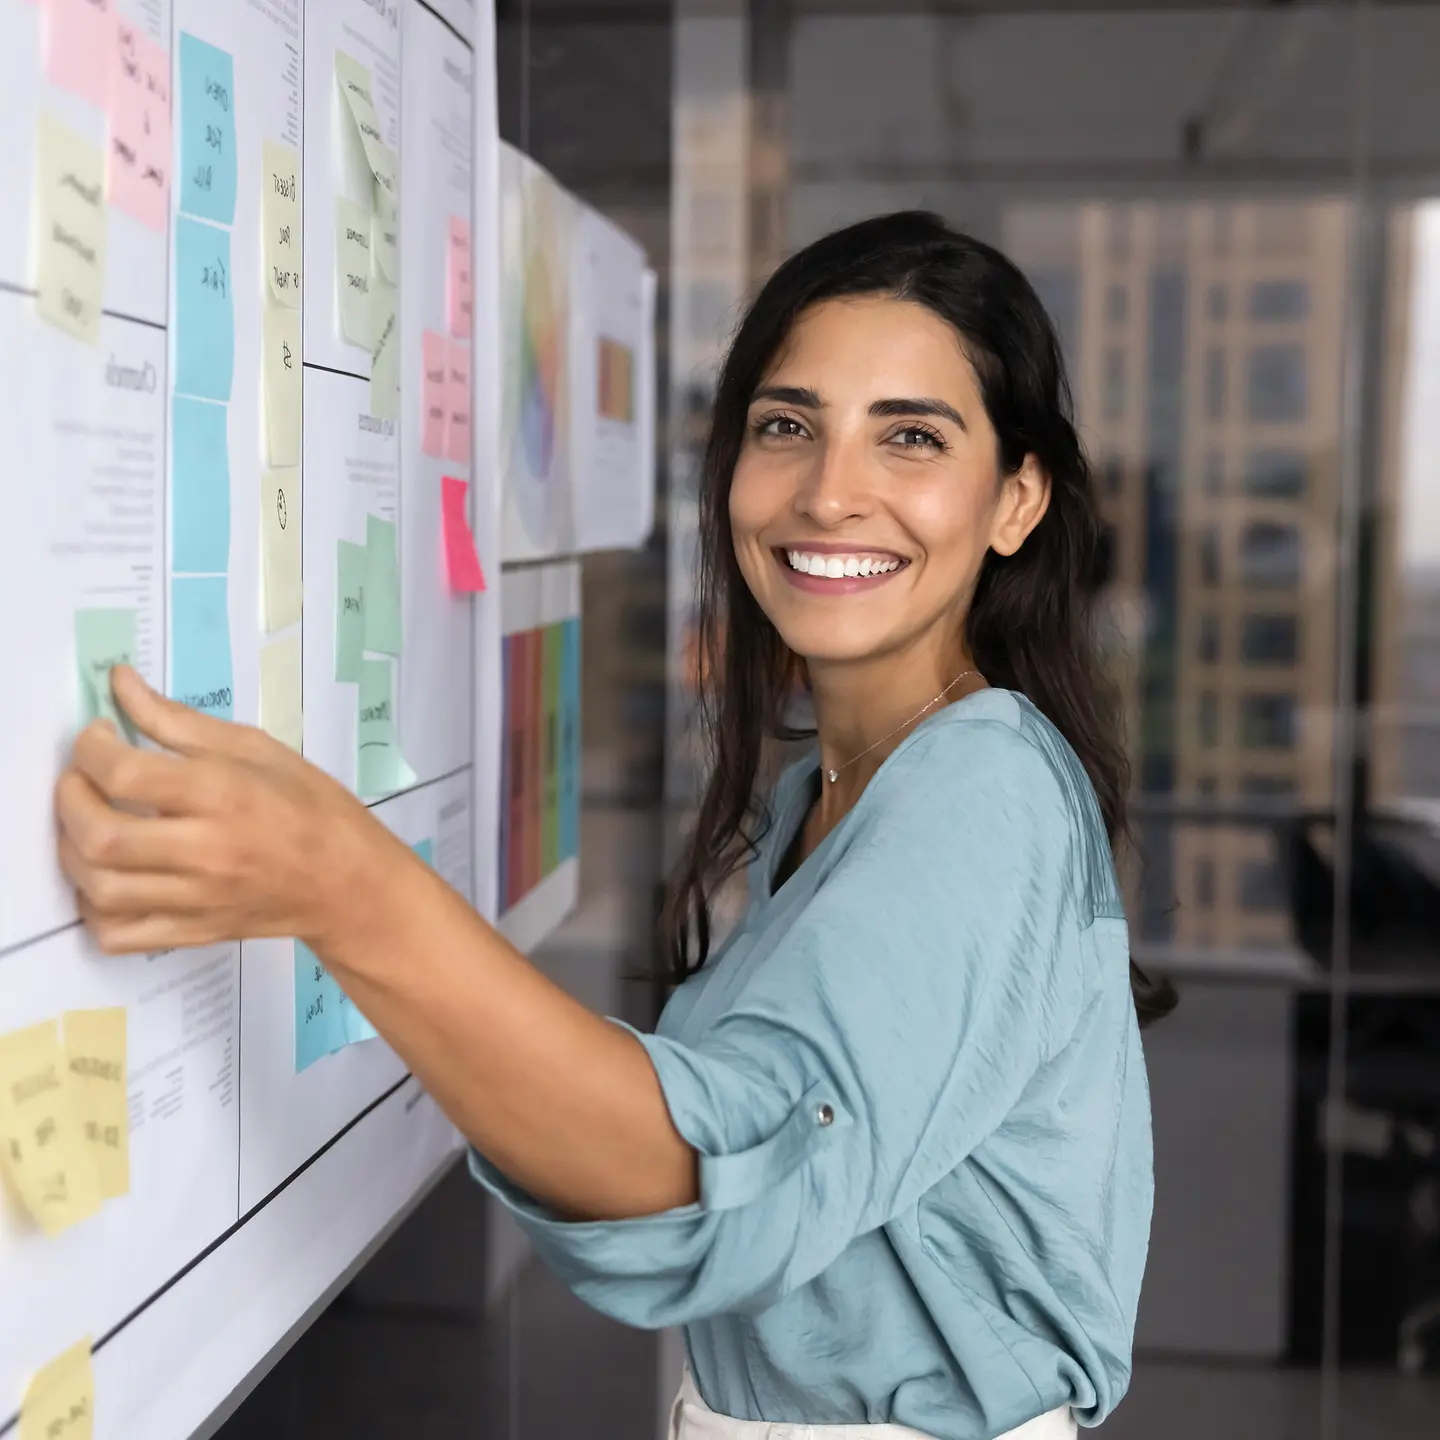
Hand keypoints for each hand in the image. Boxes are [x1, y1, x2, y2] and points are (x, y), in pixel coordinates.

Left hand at [54, 666, 398, 954]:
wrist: (348, 884)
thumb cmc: (313, 809)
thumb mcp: (257, 749)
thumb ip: (179, 721)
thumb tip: (121, 686)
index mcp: (224, 794)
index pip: (126, 774)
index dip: (92, 749)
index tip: (97, 737)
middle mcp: (205, 850)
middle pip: (101, 836)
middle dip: (70, 800)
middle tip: (81, 778)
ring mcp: (196, 898)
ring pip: (99, 887)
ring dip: (73, 850)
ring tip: (89, 823)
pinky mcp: (192, 932)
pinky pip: (118, 933)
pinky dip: (92, 908)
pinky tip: (105, 877)